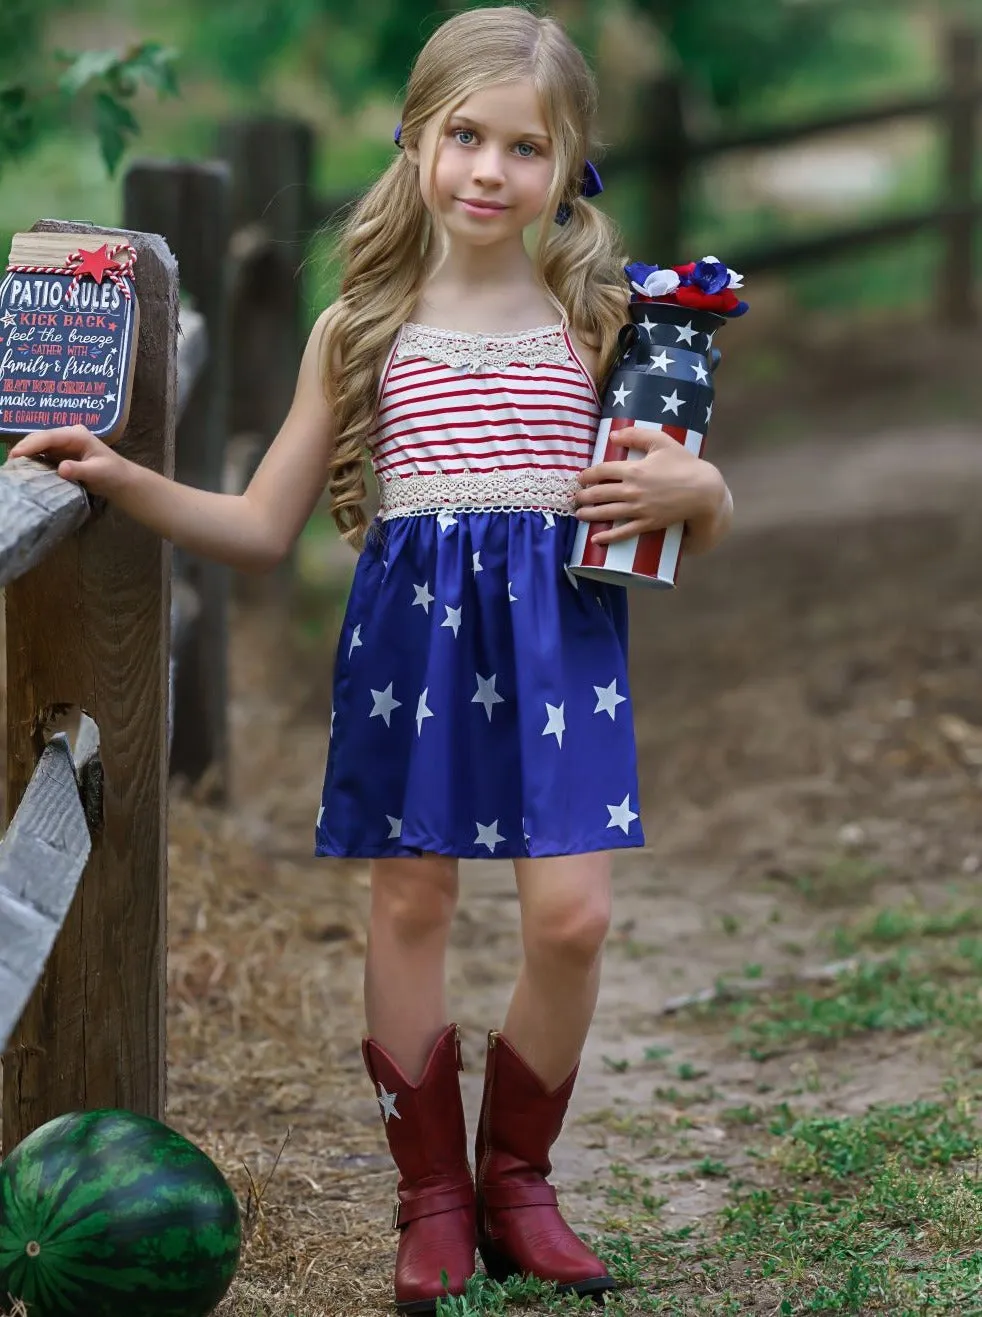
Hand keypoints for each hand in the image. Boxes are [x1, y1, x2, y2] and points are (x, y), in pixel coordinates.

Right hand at [7, 424, 128, 499]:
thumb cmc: (113, 474)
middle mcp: (68, 436)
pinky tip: (22, 468)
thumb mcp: (98, 472)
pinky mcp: (60, 454)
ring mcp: (63, 444)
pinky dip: (32, 460)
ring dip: (25, 453)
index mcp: (77, 435)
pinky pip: (42, 454)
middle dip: (24, 448)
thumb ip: (80, 470)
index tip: (17, 454)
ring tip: (12, 465)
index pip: (50, 436)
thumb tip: (61, 468)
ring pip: (39, 445)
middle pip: (40, 438)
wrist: (121, 480)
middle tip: (9, 462)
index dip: (31, 444)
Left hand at [574, 426, 720, 544]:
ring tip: (579, 514)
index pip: (601, 472)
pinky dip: (608, 537)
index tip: (581, 478)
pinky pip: (623, 532)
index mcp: (633, 469)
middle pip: (599, 493)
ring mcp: (638, 509)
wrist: (703, 490)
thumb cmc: (684, 463)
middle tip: (576, 497)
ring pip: (607, 513)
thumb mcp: (661, 441)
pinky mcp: (647, 524)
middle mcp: (631, 491)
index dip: (587, 475)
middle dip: (584, 496)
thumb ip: (636, 435)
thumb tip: (612, 435)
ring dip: (589, 514)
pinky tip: (596, 540)